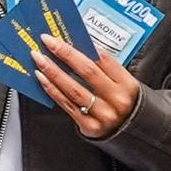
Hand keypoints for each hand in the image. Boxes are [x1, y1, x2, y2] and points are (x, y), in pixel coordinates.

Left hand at [31, 29, 145, 144]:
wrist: (131, 132)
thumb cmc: (123, 102)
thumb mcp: (123, 83)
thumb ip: (104, 67)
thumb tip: (74, 47)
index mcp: (127, 84)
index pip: (103, 59)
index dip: (81, 46)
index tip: (61, 37)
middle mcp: (117, 99)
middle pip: (87, 71)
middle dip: (64, 54)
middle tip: (47, 42)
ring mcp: (103, 114)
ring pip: (73, 89)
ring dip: (53, 71)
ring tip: (39, 59)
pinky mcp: (90, 126)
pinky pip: (67, 104)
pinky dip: (52, 90)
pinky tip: (42, 78)